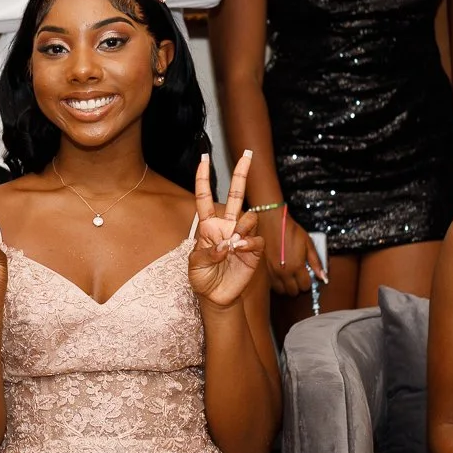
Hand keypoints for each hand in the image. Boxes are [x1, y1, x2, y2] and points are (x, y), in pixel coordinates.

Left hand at [188, 150, 260, 308]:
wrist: (217, 297)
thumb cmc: (203, 278)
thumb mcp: (195, 265)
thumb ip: (207, 252)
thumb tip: (225, 244)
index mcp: (208, 226)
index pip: (204, 198)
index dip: (203, 179)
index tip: (203, 160)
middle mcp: (226, 227)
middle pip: (235, 195)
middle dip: (241, 174)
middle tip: (248, 155)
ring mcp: (241, 237)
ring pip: (249, 216)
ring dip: (243, 225)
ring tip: (234, 243)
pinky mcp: (254, 250)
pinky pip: (257, 238)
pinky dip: (249, 243)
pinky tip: (240, 251)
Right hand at [261, 210, 325, 295]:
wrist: (272, 222)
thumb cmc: (291, 230)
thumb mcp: (308, 244)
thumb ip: (316, 262)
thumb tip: (324, 277)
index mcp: (296, 266)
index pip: (305, 286)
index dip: (308, 282)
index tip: (308, 275)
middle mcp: (284, 272)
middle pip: (293, 292)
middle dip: (298, 286)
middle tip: (299, 276)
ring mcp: (272, 272)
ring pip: (281, 291)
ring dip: (287, 286)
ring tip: (290, 276)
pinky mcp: (264, 269)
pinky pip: (272, 285)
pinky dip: (278, 283)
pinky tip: (281, 274)